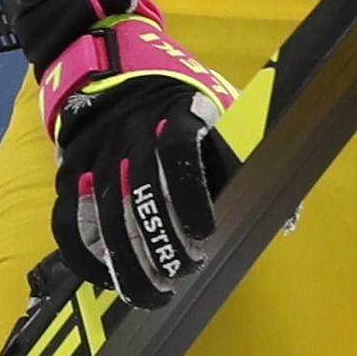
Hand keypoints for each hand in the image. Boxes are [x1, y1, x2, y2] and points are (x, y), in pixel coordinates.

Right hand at [19, 0, 239, 307]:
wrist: (115, 61)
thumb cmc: (183, 98)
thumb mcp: (222, 109)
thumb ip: (249, 157)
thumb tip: (289, 217)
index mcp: (176, 112)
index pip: (180, 153)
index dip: (191, 198)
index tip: (206, 236)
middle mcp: (131, 131)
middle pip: (141, 195)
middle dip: (162, 244)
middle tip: (183, 274)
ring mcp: (95, 153)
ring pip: (104, 215)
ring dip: (128, 263)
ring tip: (152, 294)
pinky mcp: (67, 171)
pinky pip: (67, 222)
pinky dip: (85, 257)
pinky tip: (108, 279)